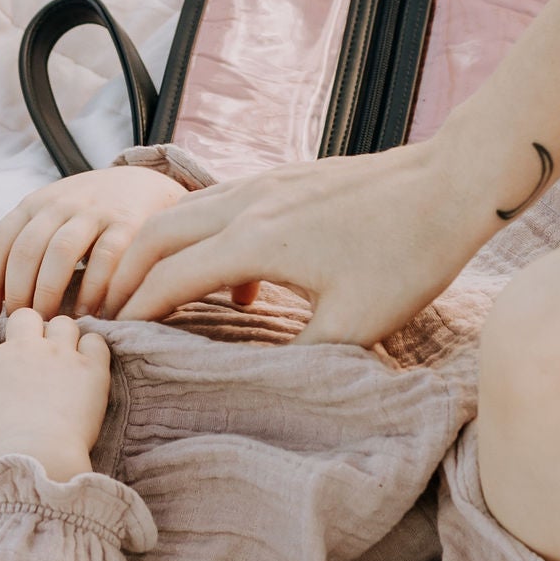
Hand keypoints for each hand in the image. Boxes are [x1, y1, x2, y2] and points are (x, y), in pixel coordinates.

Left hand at [0, 167, 187, 319]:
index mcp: (34, 204)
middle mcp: (60, 204)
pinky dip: (94, 289)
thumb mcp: (51, 216)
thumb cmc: (87, 214)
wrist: (142, 184)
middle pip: (26, 250)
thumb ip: (26, 243)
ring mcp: (94, 212)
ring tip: (49, 321)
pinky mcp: (128, 224)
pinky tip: (89, 313)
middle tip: (21, 322)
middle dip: (18, 292)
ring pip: (61, 252)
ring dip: (50, 292)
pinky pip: (105, 258)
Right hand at [0, 308, 111, 478]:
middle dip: (29, 329)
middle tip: (36, 353)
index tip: (3, 371)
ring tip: (66, 358)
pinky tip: (88, 366)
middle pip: (25, 316)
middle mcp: (25, 348)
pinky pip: (95, 341)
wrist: (35, 452)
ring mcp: (59, 354)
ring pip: (63, 323)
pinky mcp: (89, 367)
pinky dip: (93, 351)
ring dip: (63, 337)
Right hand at [107, 141, 486, 348]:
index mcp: (255, 242)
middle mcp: (249, 204)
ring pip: (187, 211)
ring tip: (154, 294)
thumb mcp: (354, 327)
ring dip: (160, 249)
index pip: (169, 278)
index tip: (112, 339)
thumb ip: (296, 358)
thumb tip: (258, 382)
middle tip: (109, 311)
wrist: (450, 183)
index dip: (135, 311)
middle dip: (124, 273)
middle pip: (157, 233)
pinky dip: (203, 236)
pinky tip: (240, 282)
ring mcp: (268, 184)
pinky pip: (222, 204)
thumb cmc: (407, 256)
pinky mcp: (289, 178)